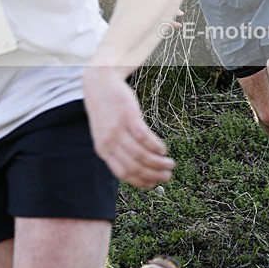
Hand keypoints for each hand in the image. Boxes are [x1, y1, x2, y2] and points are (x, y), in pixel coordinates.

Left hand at [83, 67, 175, 187]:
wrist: (98, 84)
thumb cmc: (106, 110)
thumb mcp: (106, 133)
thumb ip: (116, 149)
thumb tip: (136, 166)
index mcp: (103, 150)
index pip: (123, 174)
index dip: (142, 182)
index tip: (156, 183)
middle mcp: (109, 143)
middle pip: (134, 167)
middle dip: (154, 175)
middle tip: (168, 175)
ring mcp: (118, 130)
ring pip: (141, 155)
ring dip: (159, 163)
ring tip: (170, 163)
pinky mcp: (128, 117)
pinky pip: (144, 137)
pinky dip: (156, 147)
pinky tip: (164, 149)